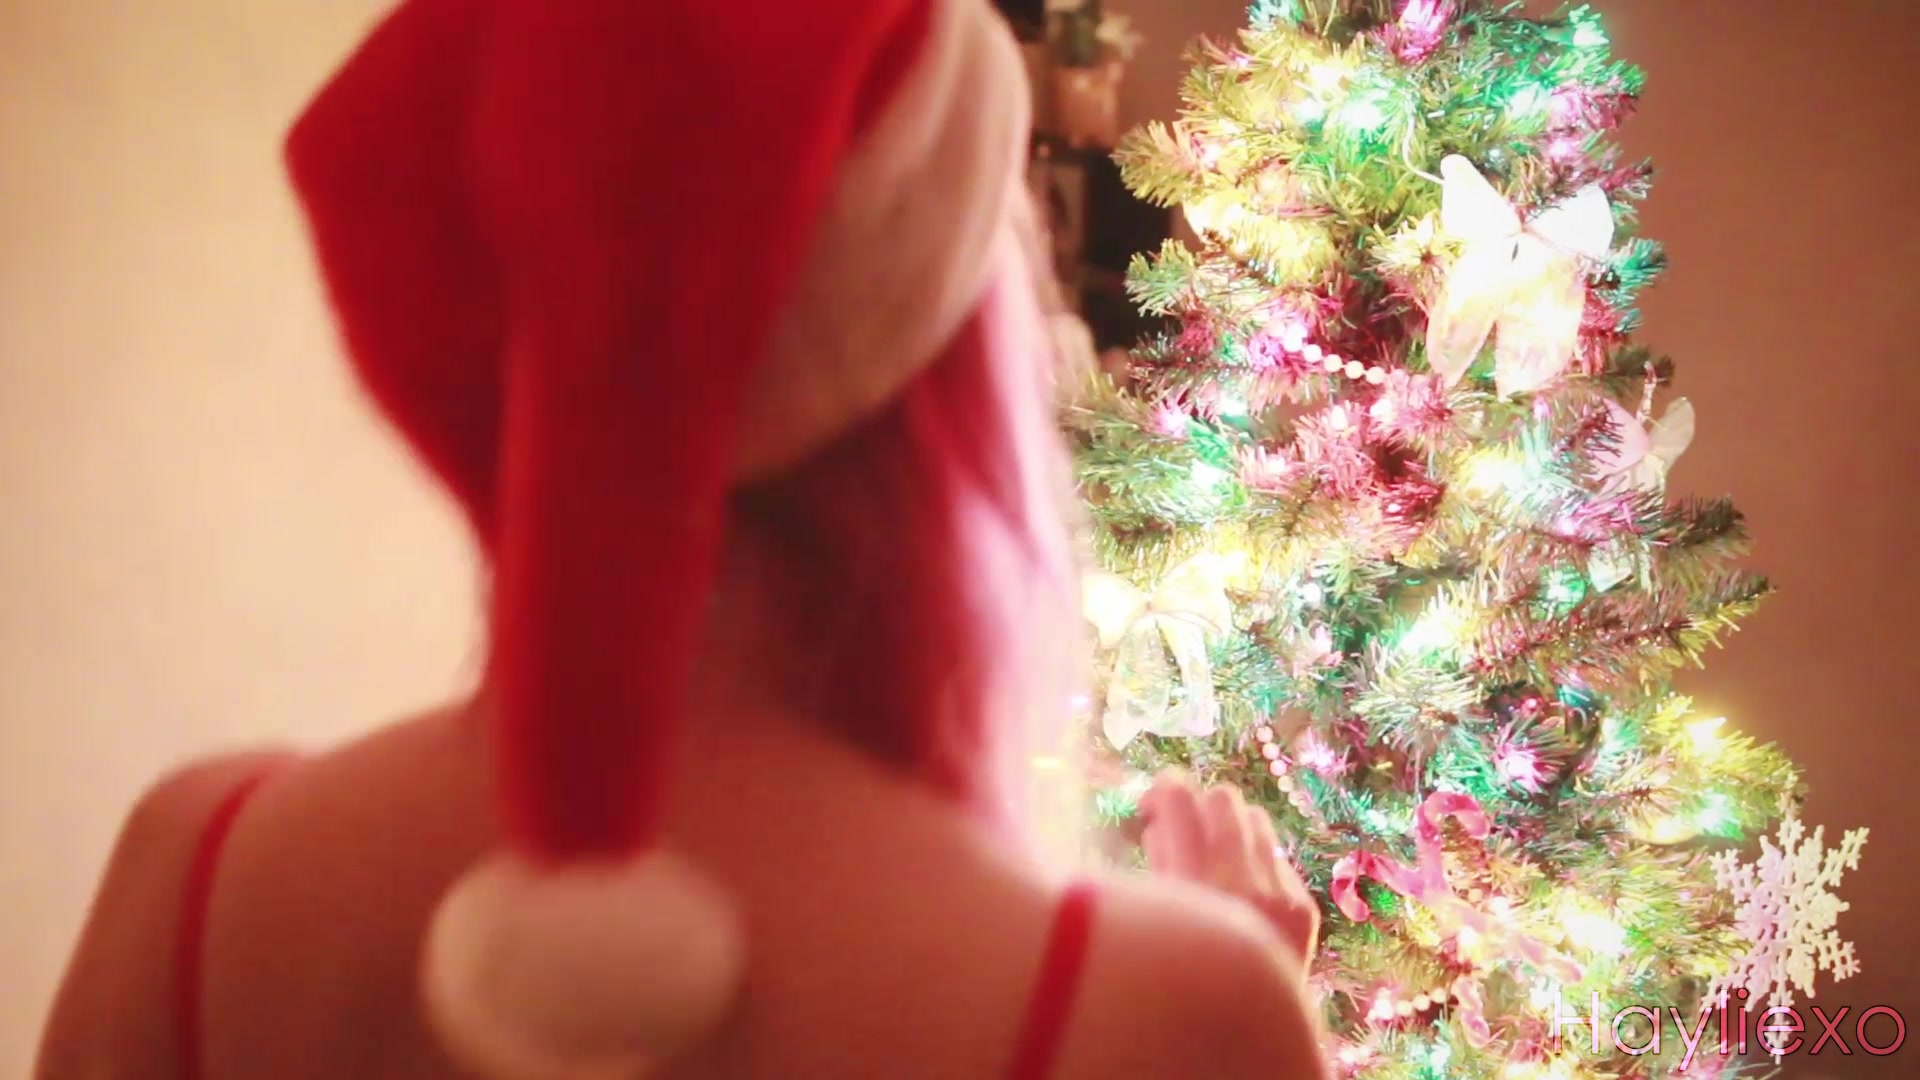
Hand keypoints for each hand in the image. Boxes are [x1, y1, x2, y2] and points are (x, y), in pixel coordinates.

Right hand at [1139, 771, 1319, 968]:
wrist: (1246, 1034)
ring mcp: (1280, 895)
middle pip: (1223, 799)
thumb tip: (1157, 823)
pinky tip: (1237, 887)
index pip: (1180, 801)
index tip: (1150, 801)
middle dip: (1198, 804)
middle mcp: (1242, 884)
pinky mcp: (1303, 907)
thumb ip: (1157, 868)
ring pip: (1255, 819)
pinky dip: (1253, 861)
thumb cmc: (1179, 981)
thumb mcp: (1155, 919)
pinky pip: (1275, 856)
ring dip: (1228, 827)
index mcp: (1192, 887)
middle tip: (1180, 825)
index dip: (1162, 789)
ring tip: (1209, 852)